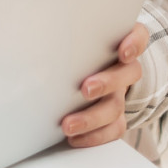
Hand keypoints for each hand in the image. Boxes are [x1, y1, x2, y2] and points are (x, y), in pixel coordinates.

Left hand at [62, 23, 149, 146]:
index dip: (135, 43)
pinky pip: (113, 129)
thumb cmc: (70, 50)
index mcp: (117, 42)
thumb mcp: (70, 38)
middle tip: (86, 89)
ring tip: (68, 125)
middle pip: (128, 73)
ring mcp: (120, 94)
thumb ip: (60, 31)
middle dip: (108, 83)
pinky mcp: (114, 116)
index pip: (138, 36)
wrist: (77, 72)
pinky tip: (75, 138)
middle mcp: (123, 68)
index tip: (123, 52)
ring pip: (117, 106)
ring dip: (93, 117)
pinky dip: (95, 136)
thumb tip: (29, 29)